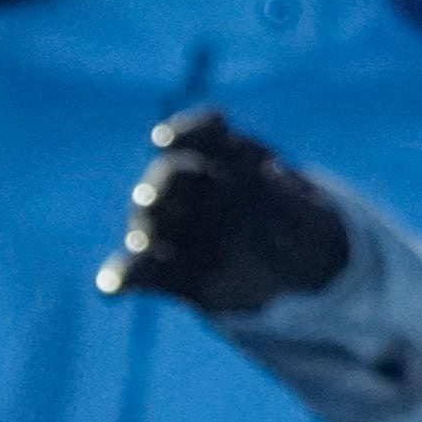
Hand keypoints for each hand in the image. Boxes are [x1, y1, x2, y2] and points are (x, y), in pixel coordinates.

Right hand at [98, 105, 353, 313]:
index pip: (205, 134)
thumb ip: (288, 199)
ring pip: (150, 224)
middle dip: (160, 186)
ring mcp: (180, 230)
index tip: (164, 139)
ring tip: (144, 243)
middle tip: (153, 197)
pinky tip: (110, 288)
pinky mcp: (171, 273)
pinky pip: (140, 272)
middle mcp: (199, 189)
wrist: (307, 283)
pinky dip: (121, 278)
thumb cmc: (310, 236)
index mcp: (235, 159)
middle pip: (170, 179)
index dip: (184, 133)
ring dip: (143, 231)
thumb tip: (269, 173)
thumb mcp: (312, 220)